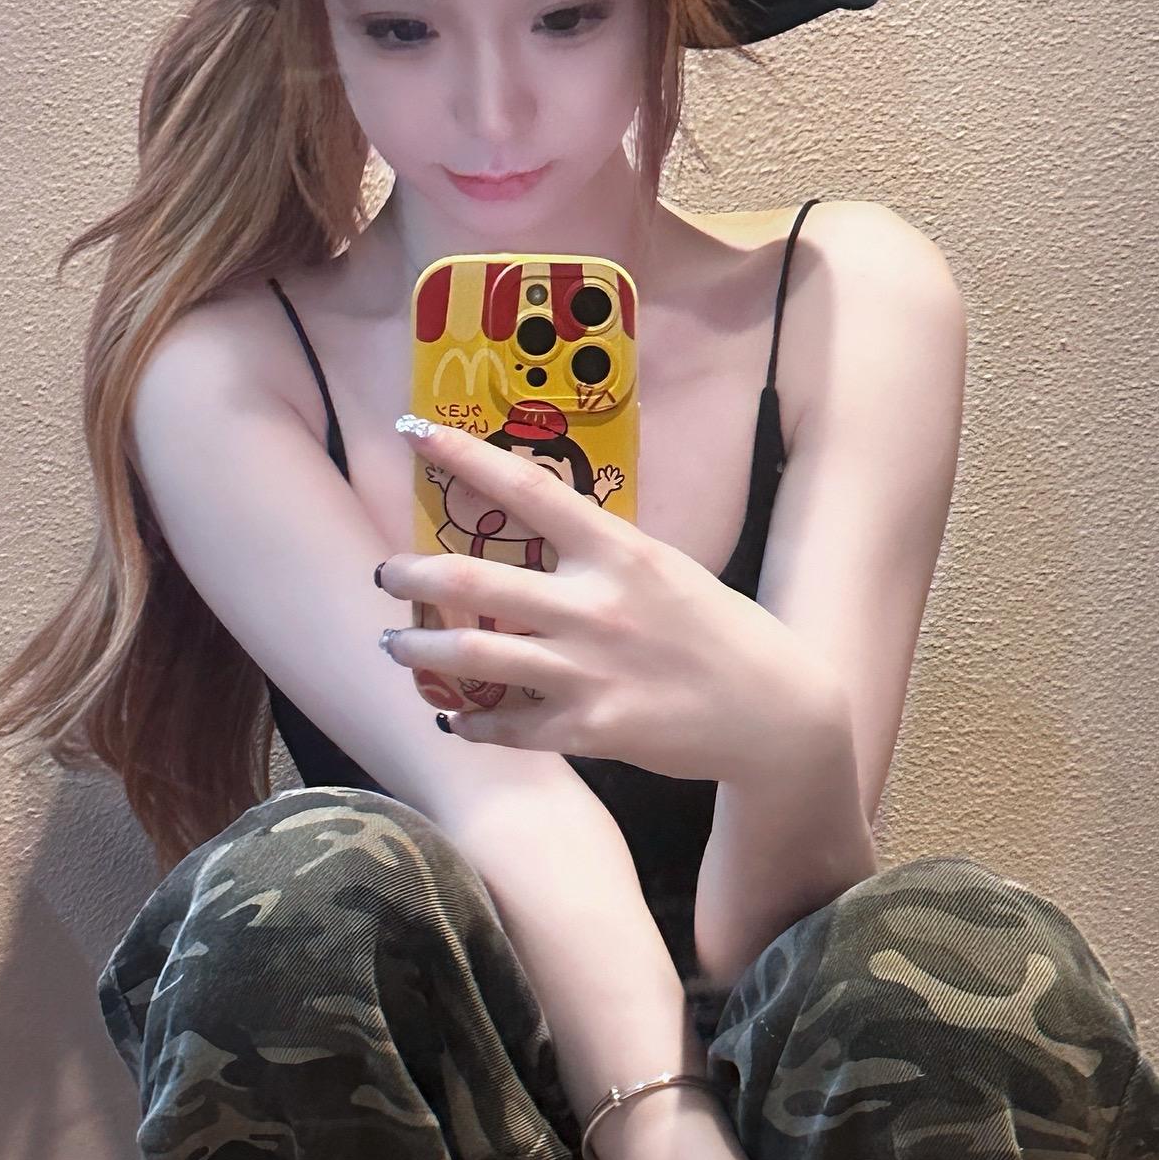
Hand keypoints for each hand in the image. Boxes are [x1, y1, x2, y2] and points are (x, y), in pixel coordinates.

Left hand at [373, 411, 838, 782]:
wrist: (773, 714)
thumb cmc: (721, 633)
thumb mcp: (668, 571)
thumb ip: (607, 557)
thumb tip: (549, 536)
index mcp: (619, 553)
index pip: (528, 490)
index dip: (464, 457)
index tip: (414, 430)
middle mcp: (596, 606)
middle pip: (474, 580)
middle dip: (411, 574)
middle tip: (385, 573)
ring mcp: (588, 670)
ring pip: (474, 655)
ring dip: (420, 649)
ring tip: (393, 644)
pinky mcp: (589, 729)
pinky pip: (507, 726)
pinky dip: (471, 724)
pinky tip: (453, 717)